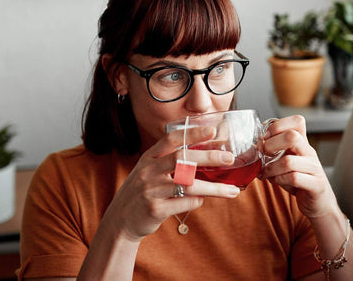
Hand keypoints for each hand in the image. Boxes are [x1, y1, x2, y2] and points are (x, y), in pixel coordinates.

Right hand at [101, 126, 239, 241]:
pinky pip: (184, 203)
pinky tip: (203, 200)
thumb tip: (207, 154)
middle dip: (209, 157)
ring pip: (189, 184)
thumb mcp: (149, 171)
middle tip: (229, 158)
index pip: (171, 139)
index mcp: (149, 158)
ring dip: (214, 188)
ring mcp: (151, 190)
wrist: (120, 221)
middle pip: (182, 158)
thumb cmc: (142, 192)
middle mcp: (149, 171)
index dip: (192, 133)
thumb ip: (169, 161)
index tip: (213, 131)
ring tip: (232, 191)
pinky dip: (197, 201)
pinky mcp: (155, 209)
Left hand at [259, 115, 338, 218]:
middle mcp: (310, 153)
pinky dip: (279, 180)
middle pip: (292, 136)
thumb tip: (253, 144)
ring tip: (264, 173)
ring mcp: (314, 168)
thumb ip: (276, 151)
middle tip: (263, 155)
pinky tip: (275, 181)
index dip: (277, 125)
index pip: (297, 121)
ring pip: (289, 161)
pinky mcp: (316, 185)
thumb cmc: (299, 180)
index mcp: (303, 144)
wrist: (320, 202)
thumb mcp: (288, 160)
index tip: (265, 137)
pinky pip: (294, 178)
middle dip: (271, 144)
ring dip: (271, 168)